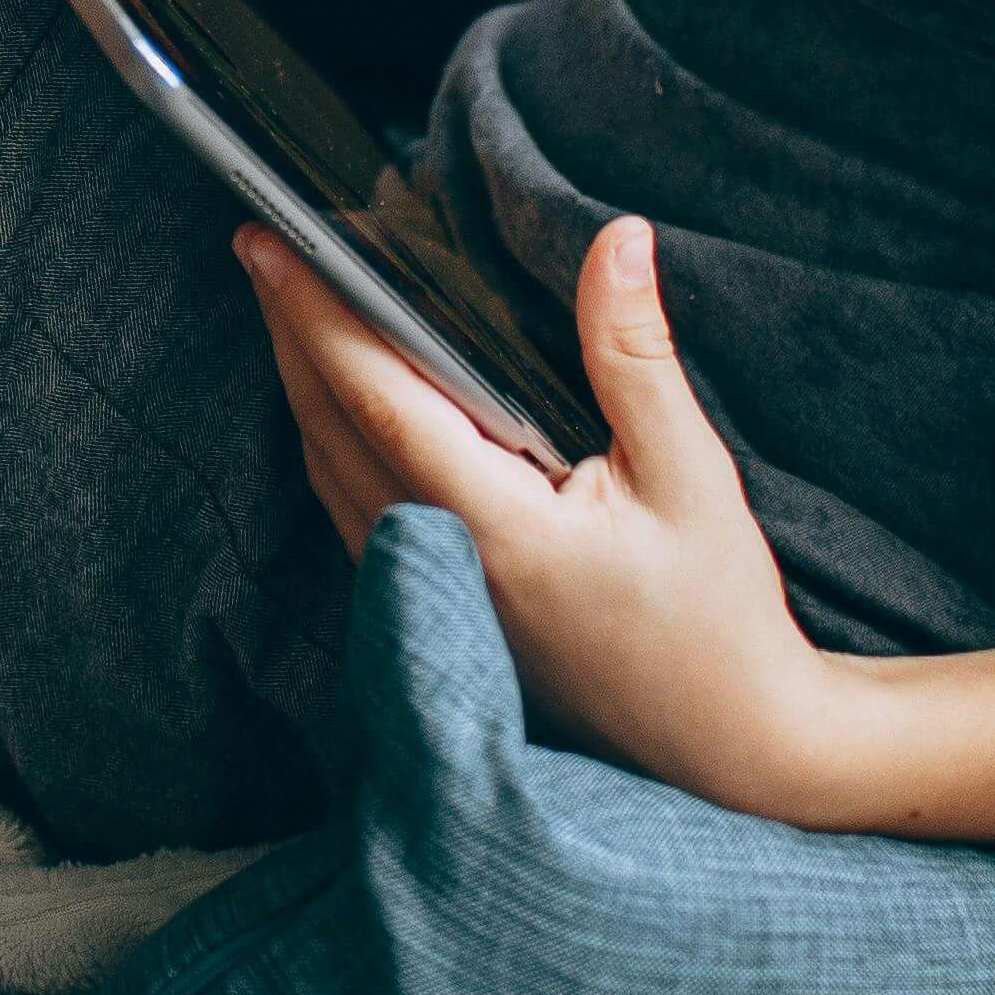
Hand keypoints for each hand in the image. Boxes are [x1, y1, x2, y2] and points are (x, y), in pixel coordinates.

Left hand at [242, 214, 860, 826]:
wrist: (733, 754)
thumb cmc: (718, 623)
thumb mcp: (690, 476)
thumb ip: (634, 354)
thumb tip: (617, 240)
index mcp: (493, 530)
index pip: (375, 398)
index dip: (315, 313)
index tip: (269, 239)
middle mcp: (440, 566)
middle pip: (330, 426)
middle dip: (288, 329)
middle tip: (261, 240)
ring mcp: (432, 599)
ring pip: (331, 470)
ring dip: (305, 382)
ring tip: (293, 300)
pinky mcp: (441, 613)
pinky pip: (354, 507)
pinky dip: (334, 436)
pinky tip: (345, 397)